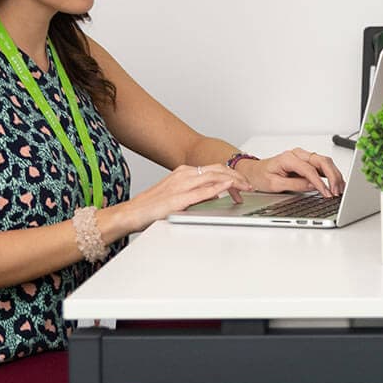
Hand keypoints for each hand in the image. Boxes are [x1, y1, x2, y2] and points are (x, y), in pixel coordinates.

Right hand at [117, 164, 252, 232]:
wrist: (131, 213)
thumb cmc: (152, 206)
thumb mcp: (178, 195)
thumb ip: (196, 192)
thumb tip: (215, 193)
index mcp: (184, 172)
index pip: (214, 169)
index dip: (232, 174)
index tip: (243, 183)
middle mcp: (184, 174)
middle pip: (218, 169)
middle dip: (237, 176)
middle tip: (250, 186)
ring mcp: (181, 184)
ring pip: (213, 176)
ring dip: (233, 181)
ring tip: (246, 188)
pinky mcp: (178, 198)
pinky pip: (202, 190)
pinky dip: (217, 187)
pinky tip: (228, 187)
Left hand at [236, 148, 345, 196]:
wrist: (255, 171)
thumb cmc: (261, 176)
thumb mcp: (274, 184)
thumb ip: (294, 184)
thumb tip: (312, 186)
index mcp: (288, 158)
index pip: (309, 169)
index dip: (320, 182)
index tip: (326, 193)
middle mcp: (298, 154)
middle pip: (322, 161)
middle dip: (332, 176)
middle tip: (336, 191)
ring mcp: (303, 157)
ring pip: (325, 162)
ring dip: (334, 174)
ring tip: (339, 189)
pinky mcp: (307, 162)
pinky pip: (322, 165)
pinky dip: (331, 174)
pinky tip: (336, 183)